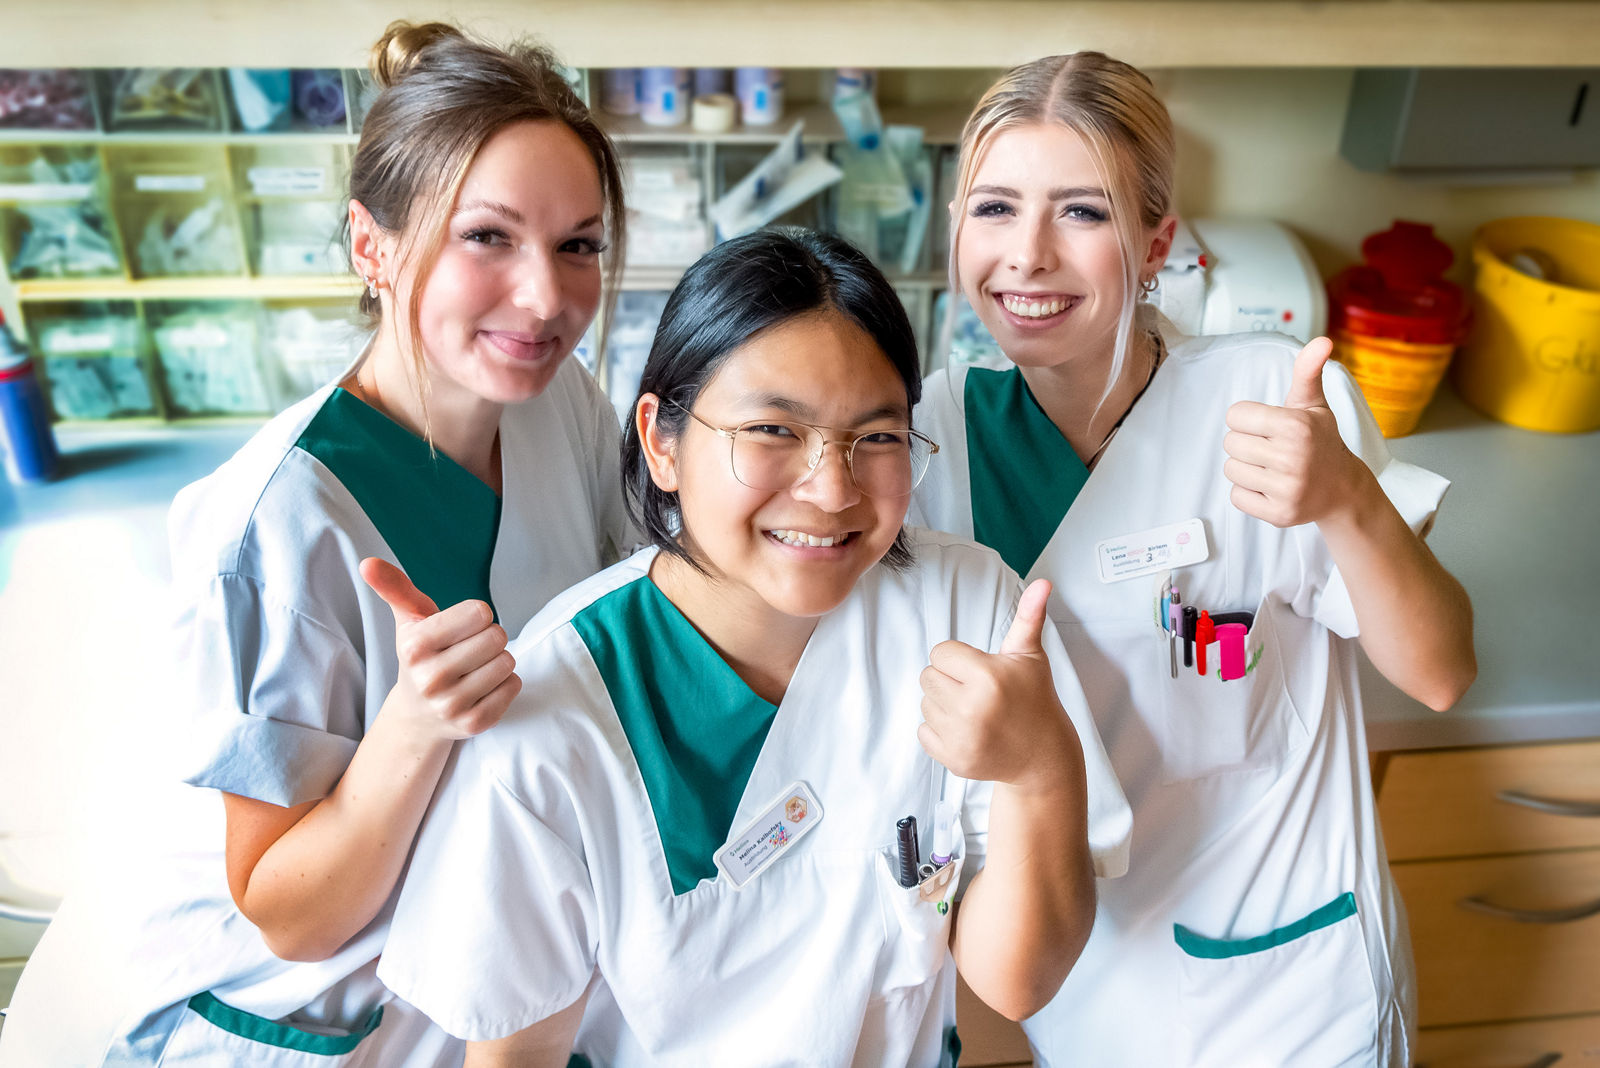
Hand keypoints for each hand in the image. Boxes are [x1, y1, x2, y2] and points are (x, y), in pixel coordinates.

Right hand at [361, 558, 520, 741]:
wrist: (417, 716)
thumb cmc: (421, 657)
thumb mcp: (408, 621)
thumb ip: (395, 588)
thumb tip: (367, 563)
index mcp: (415, 646)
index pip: (480, 613)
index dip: (477, 616)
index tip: (461, 627)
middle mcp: (430, 678)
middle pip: (497, 637)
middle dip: (489, 638)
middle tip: (468, 650)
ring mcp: (452, 705)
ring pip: (507, 662)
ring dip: (498, 661)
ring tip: (474, 669)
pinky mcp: (475, 723)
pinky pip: (514, 686)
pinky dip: (505, 683)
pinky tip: (482, 688)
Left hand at [918, 580, 1079, 792]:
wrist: (1043, 756)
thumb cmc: (1034, 697)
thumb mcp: (1029, 656)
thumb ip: (1029, 616)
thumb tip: (1044, 582)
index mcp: (988, 677)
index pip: (940, 652)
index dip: (959, 658)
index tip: (980, 670)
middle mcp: (972, 708)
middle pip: (928, 676)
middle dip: (949, 680)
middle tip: (977, 691)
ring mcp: (962, 737)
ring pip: (925, 704)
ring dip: (944, 705)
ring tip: (975, 711)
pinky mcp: (954, 759)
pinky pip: (923, 732)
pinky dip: (940, 731)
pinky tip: (968, 731)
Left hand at [1223, 337, 1365, 528]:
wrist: (1343, 489)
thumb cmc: (1321, 441)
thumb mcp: (1313, 404)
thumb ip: (1308, 371)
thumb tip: (1322, 341)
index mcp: (1295, 426)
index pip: (1234, 416)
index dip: (1248, 419)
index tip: (1268, 426)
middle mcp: (1292, 457)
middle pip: (1230, 443)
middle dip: (1247, 443)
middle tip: (1272, 448)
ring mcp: (1287, 488)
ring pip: (1231, 470)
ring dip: (1246, 468)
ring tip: (1272, 467)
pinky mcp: (1279, 513)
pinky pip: (1236, 497)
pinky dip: (1249, 492)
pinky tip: (1271, 486)